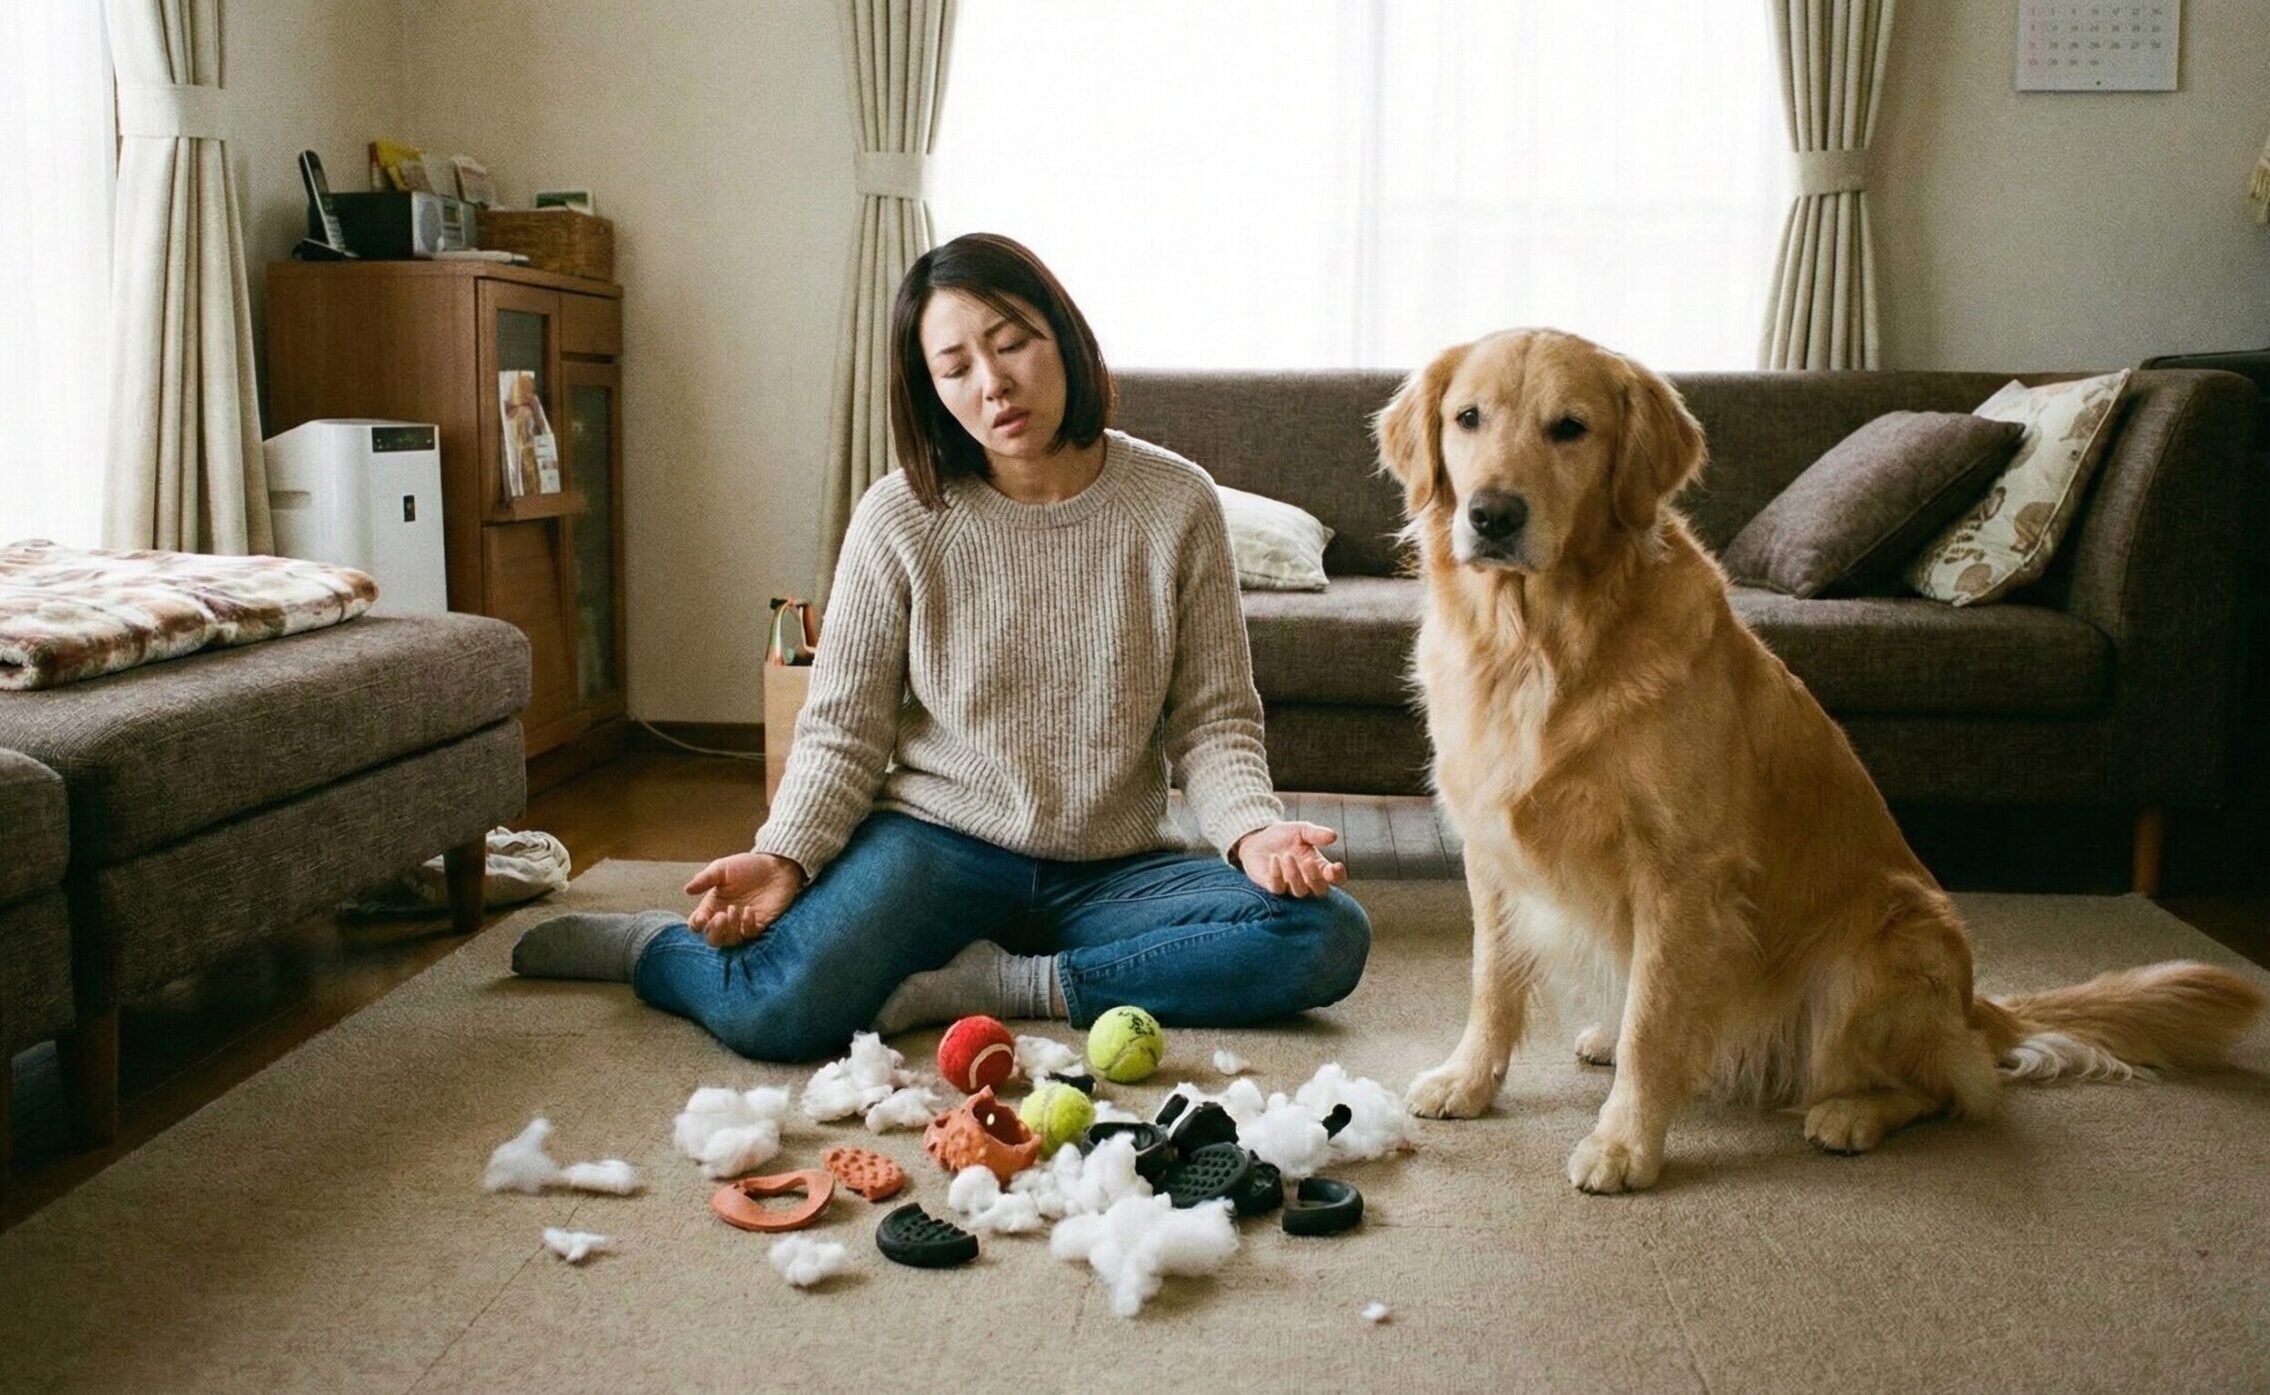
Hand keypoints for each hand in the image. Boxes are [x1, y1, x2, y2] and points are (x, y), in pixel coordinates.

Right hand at [684, 852, 806, 947]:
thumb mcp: (723, 868)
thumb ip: (705, 879)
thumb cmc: (748, 866)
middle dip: (714, 932)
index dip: (697, 925)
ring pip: (730, 941)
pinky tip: (749, 911)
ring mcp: (742, 923)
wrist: (776, 865)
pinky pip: (749, 935)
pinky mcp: (760, 925)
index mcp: (712, 906)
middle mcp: (725, 918)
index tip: (702, 917)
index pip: (698, 924)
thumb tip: (687, 890)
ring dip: (729, 930)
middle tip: (720, 916)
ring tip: (733, 910)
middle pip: (713, 939)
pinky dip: (747, 926)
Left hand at [1234, 821, 1347, 898]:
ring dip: (1295, 875)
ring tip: (1287, 856)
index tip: (1336, 866)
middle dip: (1316, 878)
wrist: (1258, 838)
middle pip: (1320, 890)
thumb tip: (1333, 836)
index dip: (1338, 876)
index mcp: (1319, 866)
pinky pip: (1278, 888)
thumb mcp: (1302, 830)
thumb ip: (1316, 834)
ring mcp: (1290, 885)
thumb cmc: (1284, 836)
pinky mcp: (1273, 886)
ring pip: (1300, 891)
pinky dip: (1277, 875)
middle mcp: (1307, 880)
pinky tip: (1274, 858)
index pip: (1335, 879)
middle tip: (1309, 861)